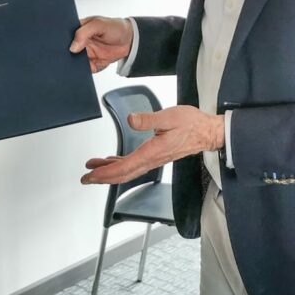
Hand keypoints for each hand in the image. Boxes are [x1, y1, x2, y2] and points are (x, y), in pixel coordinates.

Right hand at [69, 16, 133, 72]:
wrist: (130, 40)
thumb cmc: (115, 27)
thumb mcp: (99, 24)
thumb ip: (84, 33)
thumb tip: (73, 47)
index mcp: (78, 29)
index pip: (64, 37)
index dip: (62, 42)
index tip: (66, 46)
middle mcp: (79, 42)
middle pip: (67, 52)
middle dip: (68, 55)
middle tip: (77, 53)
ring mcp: (85, 54)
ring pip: (74, 62)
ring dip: (78, 64)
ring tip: (88, 58)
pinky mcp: (92, 63)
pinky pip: (86, 70)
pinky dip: (88, 69)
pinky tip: (95, 63)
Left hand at [81, 106, 224, 184]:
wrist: (208, 132)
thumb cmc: (192, 124)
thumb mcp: (169, 116)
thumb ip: (148, 119)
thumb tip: (132, 119)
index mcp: (152, 152)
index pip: (124, 167)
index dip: (105, 173)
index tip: (91, 175)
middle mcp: (152, 159)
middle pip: (123, 174)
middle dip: (103, 177)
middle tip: (86, 178)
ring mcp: (154, 159)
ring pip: (128, 170)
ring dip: (110, 171)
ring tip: (94, 168)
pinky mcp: (156, 155)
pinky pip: (134, 164)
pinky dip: (120, 165)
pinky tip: (113, 161)